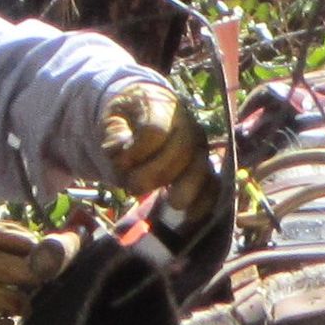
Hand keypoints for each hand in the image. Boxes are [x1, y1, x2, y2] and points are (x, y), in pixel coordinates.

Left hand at [101, 76, 218, 221]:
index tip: (118, 163)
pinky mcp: (205, 169)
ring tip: (170, 204)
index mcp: (162, 108)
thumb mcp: (111, 120)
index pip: (154, 130)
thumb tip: (119, 148)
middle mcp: (188, 126)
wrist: (143, 120)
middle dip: (155, 174)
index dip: (135, 152)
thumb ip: (112, 133)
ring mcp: (199, 149)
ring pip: (201, 168)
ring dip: (186, 190)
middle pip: (181, 151)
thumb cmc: (126, 122)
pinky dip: (205, 203)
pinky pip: (213, 186)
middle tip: (132, 188)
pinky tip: (190, 216)